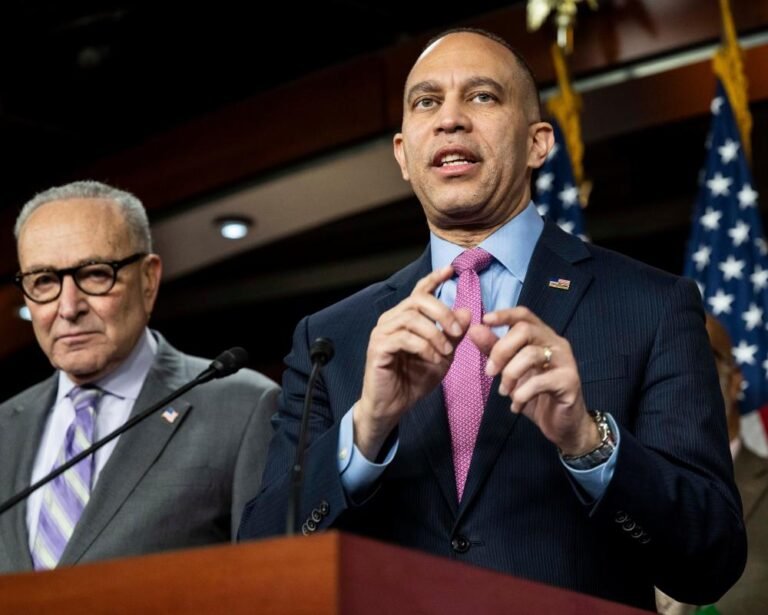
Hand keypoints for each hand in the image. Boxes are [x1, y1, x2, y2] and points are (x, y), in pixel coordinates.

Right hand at [354, 266, 469, 459]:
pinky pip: (404, 338)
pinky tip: (434, 358)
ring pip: (412, 319)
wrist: (392, 406)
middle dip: (443, 313)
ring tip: (446, 352)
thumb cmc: (413, 380)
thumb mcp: (442, 356)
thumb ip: (453, 335)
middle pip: (418, 301)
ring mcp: (382, 332)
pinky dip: (424, 347)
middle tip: (458, 331)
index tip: (451, 270)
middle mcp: (391, 320)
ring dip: (435, 334)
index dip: (434, 279)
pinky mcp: (378, 348)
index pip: (419, 291)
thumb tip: (468, 312)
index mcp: (405, 318)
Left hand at [467, 306, 598, 455]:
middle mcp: (556, 343)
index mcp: (542, 336)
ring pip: (530, 354)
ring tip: (504, 393)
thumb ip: (494, 349)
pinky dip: (521, 395)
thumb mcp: (509, 370)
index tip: (485, 320)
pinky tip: (516, 406)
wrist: (561, 424)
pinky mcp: (569, 381)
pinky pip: (539, 382)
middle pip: (525, 330)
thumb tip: (475, 329)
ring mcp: (565, 361)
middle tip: (489, 372)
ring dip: (509, 375)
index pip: (524, 315)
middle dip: (501, 350)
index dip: (504, 314)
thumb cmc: (535, 394)